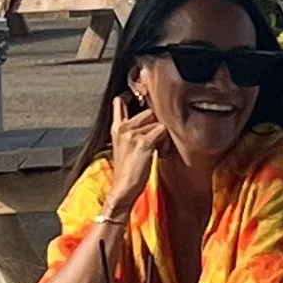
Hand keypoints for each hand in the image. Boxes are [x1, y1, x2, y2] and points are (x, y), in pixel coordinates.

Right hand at [101, 101, 168, 221]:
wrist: (122, 188)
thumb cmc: (127, 170)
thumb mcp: (123, 146)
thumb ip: (128, 130)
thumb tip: (139, 119)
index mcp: (117, 128)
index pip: (120, 103)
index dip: (130, 96)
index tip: (138, 94)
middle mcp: (123, 128)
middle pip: (149, 113)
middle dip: (157, 125)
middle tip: (156, 142)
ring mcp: (132, 134)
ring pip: (158, 123)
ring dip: (163, 136)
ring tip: (157, 150)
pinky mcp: (143, 143)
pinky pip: (162, 132)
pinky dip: (165, 142)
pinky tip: (160, 153)